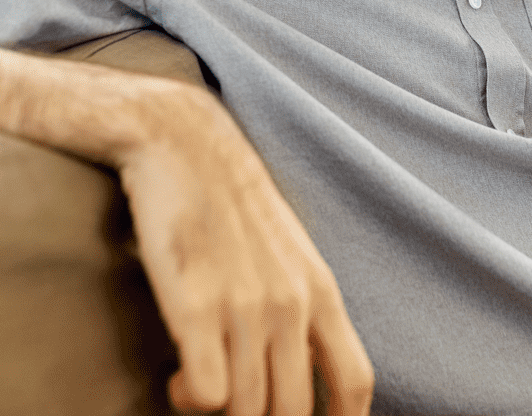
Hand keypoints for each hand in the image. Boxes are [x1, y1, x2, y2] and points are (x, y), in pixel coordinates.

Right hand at [116, 84, 373, 415]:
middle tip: (232, 412)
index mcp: (320, 291)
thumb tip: (303, 368)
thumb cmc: (230, 204)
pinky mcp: (194, 306)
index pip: (354, 383)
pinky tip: (177, 379)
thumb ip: (302, 305)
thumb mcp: (288, 252)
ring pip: (247, 411)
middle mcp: (291, 304)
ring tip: (195, 393)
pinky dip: (192, 402)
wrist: (182, 142)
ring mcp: (245, 306)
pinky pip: (208, 394)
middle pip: (293, 411)